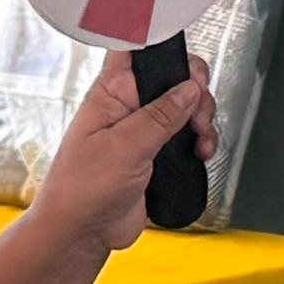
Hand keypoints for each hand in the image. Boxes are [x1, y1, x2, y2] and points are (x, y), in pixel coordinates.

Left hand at [34, 54, 216, 254]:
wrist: (83, 233)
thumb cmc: (81, 189)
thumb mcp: (124, 147)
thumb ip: (160, 116)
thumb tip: (188, 89)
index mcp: (111, 93)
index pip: (139, 51)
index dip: (165, 50)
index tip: (186, 69)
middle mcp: (129, 107)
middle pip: (174, 79)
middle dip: (195, 92)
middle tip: (196, 114)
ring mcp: (144, 131)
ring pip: (186, 109)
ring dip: (202, 121)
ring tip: (198, 140)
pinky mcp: (157, 155)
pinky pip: (187, 138)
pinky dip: (200, 142)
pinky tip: (200, 153)